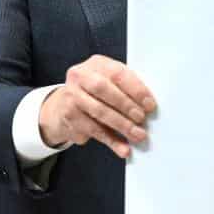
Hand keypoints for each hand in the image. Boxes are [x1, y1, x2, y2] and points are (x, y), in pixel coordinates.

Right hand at [39, 55, 154, 157]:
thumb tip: (148, 106)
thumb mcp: (110, 83)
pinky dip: (111, 141)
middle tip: (142, 119)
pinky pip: (94, 130)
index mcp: (97, 64)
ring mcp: (72, 96)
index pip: (117, 73)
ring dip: (122, 125)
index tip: (149, 104)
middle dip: (126, 106)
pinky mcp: (69, 117)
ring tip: (137, 135)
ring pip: (99, 111)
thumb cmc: (96, 93)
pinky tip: (123, 148)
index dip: (135, 89)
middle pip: (104, 90)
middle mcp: (80, 76)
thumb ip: (126, 89)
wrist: (64, 106)